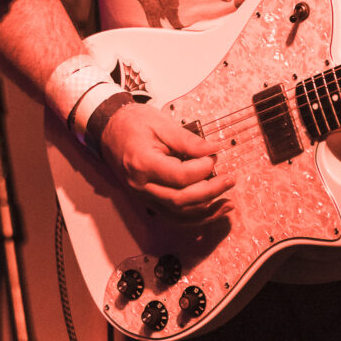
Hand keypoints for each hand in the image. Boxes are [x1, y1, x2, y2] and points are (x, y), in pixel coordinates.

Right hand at [99, 102, 233, 221]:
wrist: (109, 129)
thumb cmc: (133, 123)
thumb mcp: (161, 123)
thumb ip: (188, 140)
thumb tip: (214, 149)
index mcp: (143, 163)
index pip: (179, 176)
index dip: (202, 169)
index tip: (214, 156)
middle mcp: (141, 186)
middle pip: (180, 200)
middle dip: (210, 192)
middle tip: (230, 180)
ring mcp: (143, 196)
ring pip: (178, 214)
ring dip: (206, 211)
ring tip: (228, 202)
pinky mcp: (148, 200)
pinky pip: (173, 216)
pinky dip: (195, 217)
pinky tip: (213, 210)